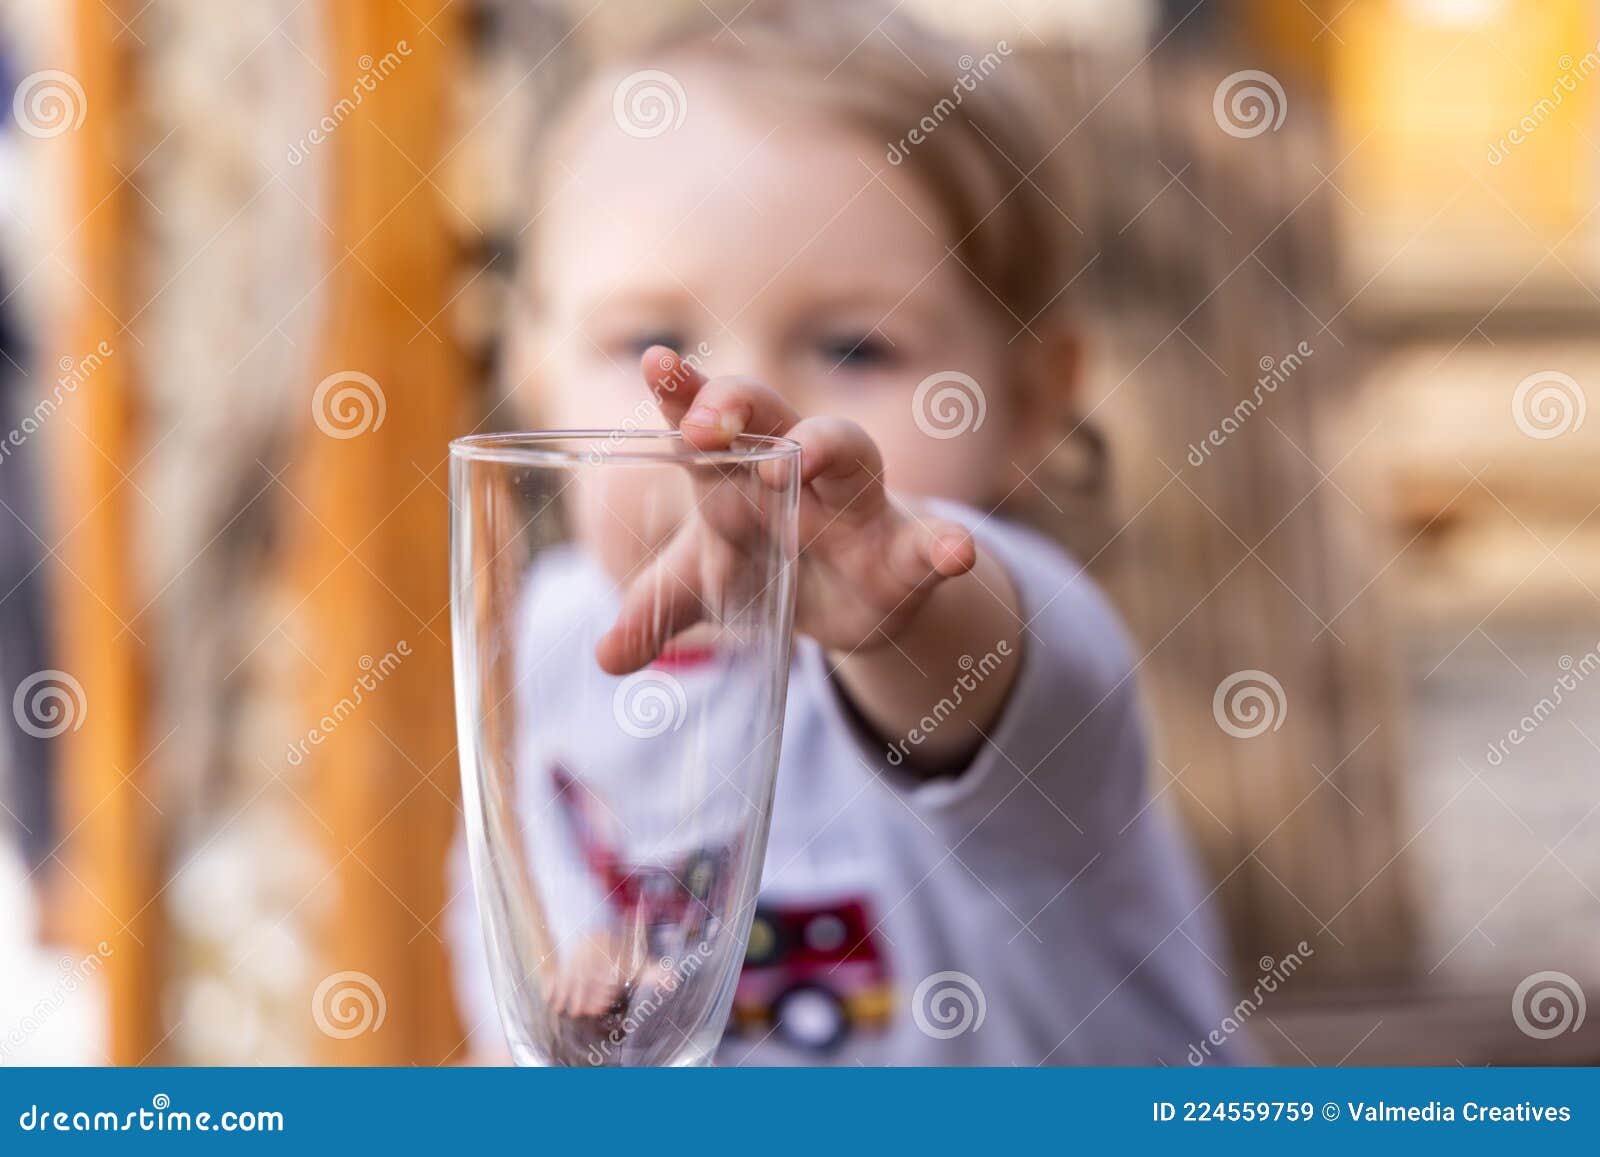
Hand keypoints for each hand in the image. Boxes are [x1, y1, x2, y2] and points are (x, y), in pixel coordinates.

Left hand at [596, 347, 976, 674]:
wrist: (845, 600)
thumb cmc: (762, 564)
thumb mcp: (700, 589)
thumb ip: (654, 614)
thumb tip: (604, 658)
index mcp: (737, 471)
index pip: (705, 423)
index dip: (682, 393)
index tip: (654, 361)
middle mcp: (798, 471)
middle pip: (772, 417)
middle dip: (739, 408)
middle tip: (704, 421)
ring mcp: (855, 507)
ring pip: (852, 454)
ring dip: (829, 447)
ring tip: (803, 457)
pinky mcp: (901, 554)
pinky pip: (929, 541)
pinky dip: (945, 545)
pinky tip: (956, 554)